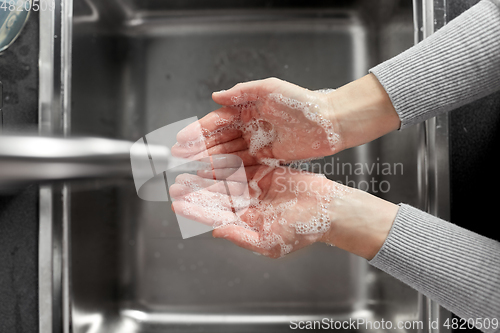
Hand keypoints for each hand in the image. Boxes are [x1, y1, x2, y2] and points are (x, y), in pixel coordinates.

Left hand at [170, 160, 397, 259]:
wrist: (327, 208)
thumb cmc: (303, 229)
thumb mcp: (270, 242)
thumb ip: (242, 237)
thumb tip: (216, 231)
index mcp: (246, 224)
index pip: (214, 217)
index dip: (194, 211)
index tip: (177, 205)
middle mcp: (247, 206)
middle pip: (215, 197)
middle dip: (195, 191)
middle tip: (175, 184)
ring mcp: (254, 189)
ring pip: (224, 181)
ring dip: (205, 176)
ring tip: (187, 171)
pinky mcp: (263, 174)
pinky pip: (240, 168)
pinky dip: (225, 164)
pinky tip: (210, 160)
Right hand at [171, 75, 400, 164]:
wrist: (330, 122)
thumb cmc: (302, 102)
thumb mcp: (270, 89)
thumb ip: (242, 92)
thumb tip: (215, 96)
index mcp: (248, 107)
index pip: (218, 120)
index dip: (199, 130)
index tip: (182, 139)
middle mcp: (250, 124)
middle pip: (220, 138)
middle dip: (199, 148)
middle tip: (180, 158)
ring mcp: (258, 141)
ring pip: (229, 152)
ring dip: (210, 160)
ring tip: (192, 169)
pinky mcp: (268, 156)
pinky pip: (244, 163)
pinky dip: (229, 169)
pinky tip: (215, 175)